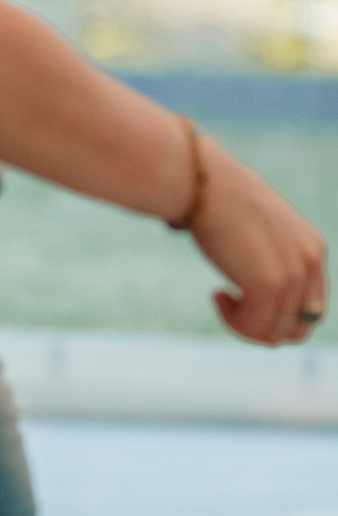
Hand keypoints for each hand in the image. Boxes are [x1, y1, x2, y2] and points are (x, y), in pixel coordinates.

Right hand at [191, 146, 327, 345]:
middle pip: (297, 327)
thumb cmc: (217, 200)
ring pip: (275, 332)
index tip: (245, 301)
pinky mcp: (270, 284)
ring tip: (221, 300)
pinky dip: (234, 322)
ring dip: (245, 326)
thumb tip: (255, 282)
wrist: (203, 184)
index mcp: (312, 249)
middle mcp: (310, 263)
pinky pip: (256, 327)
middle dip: (263, 327)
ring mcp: (293, 275)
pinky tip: (217, 295)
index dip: (278, 316)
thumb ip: (269, 254)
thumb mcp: (256, 228)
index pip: (311, 308)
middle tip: (232, 308)